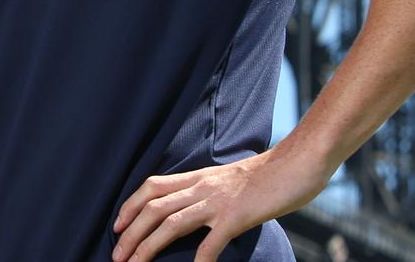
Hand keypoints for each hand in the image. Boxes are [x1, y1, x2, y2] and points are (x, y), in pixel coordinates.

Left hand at [112, 151, 316, 261]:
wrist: (297, 163)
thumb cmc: (268, 175)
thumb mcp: (230, 179)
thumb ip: (211, 192)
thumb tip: (194, 209)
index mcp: (200, 176)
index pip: (154, 186)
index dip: (131, 205)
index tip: (118, 225)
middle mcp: (203, 186)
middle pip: (155, 207)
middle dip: (131, 233)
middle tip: (116, 256)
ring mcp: (219, 201)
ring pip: (171, 223)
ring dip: (148, 247)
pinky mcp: (237, 216)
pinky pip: (211, 243)